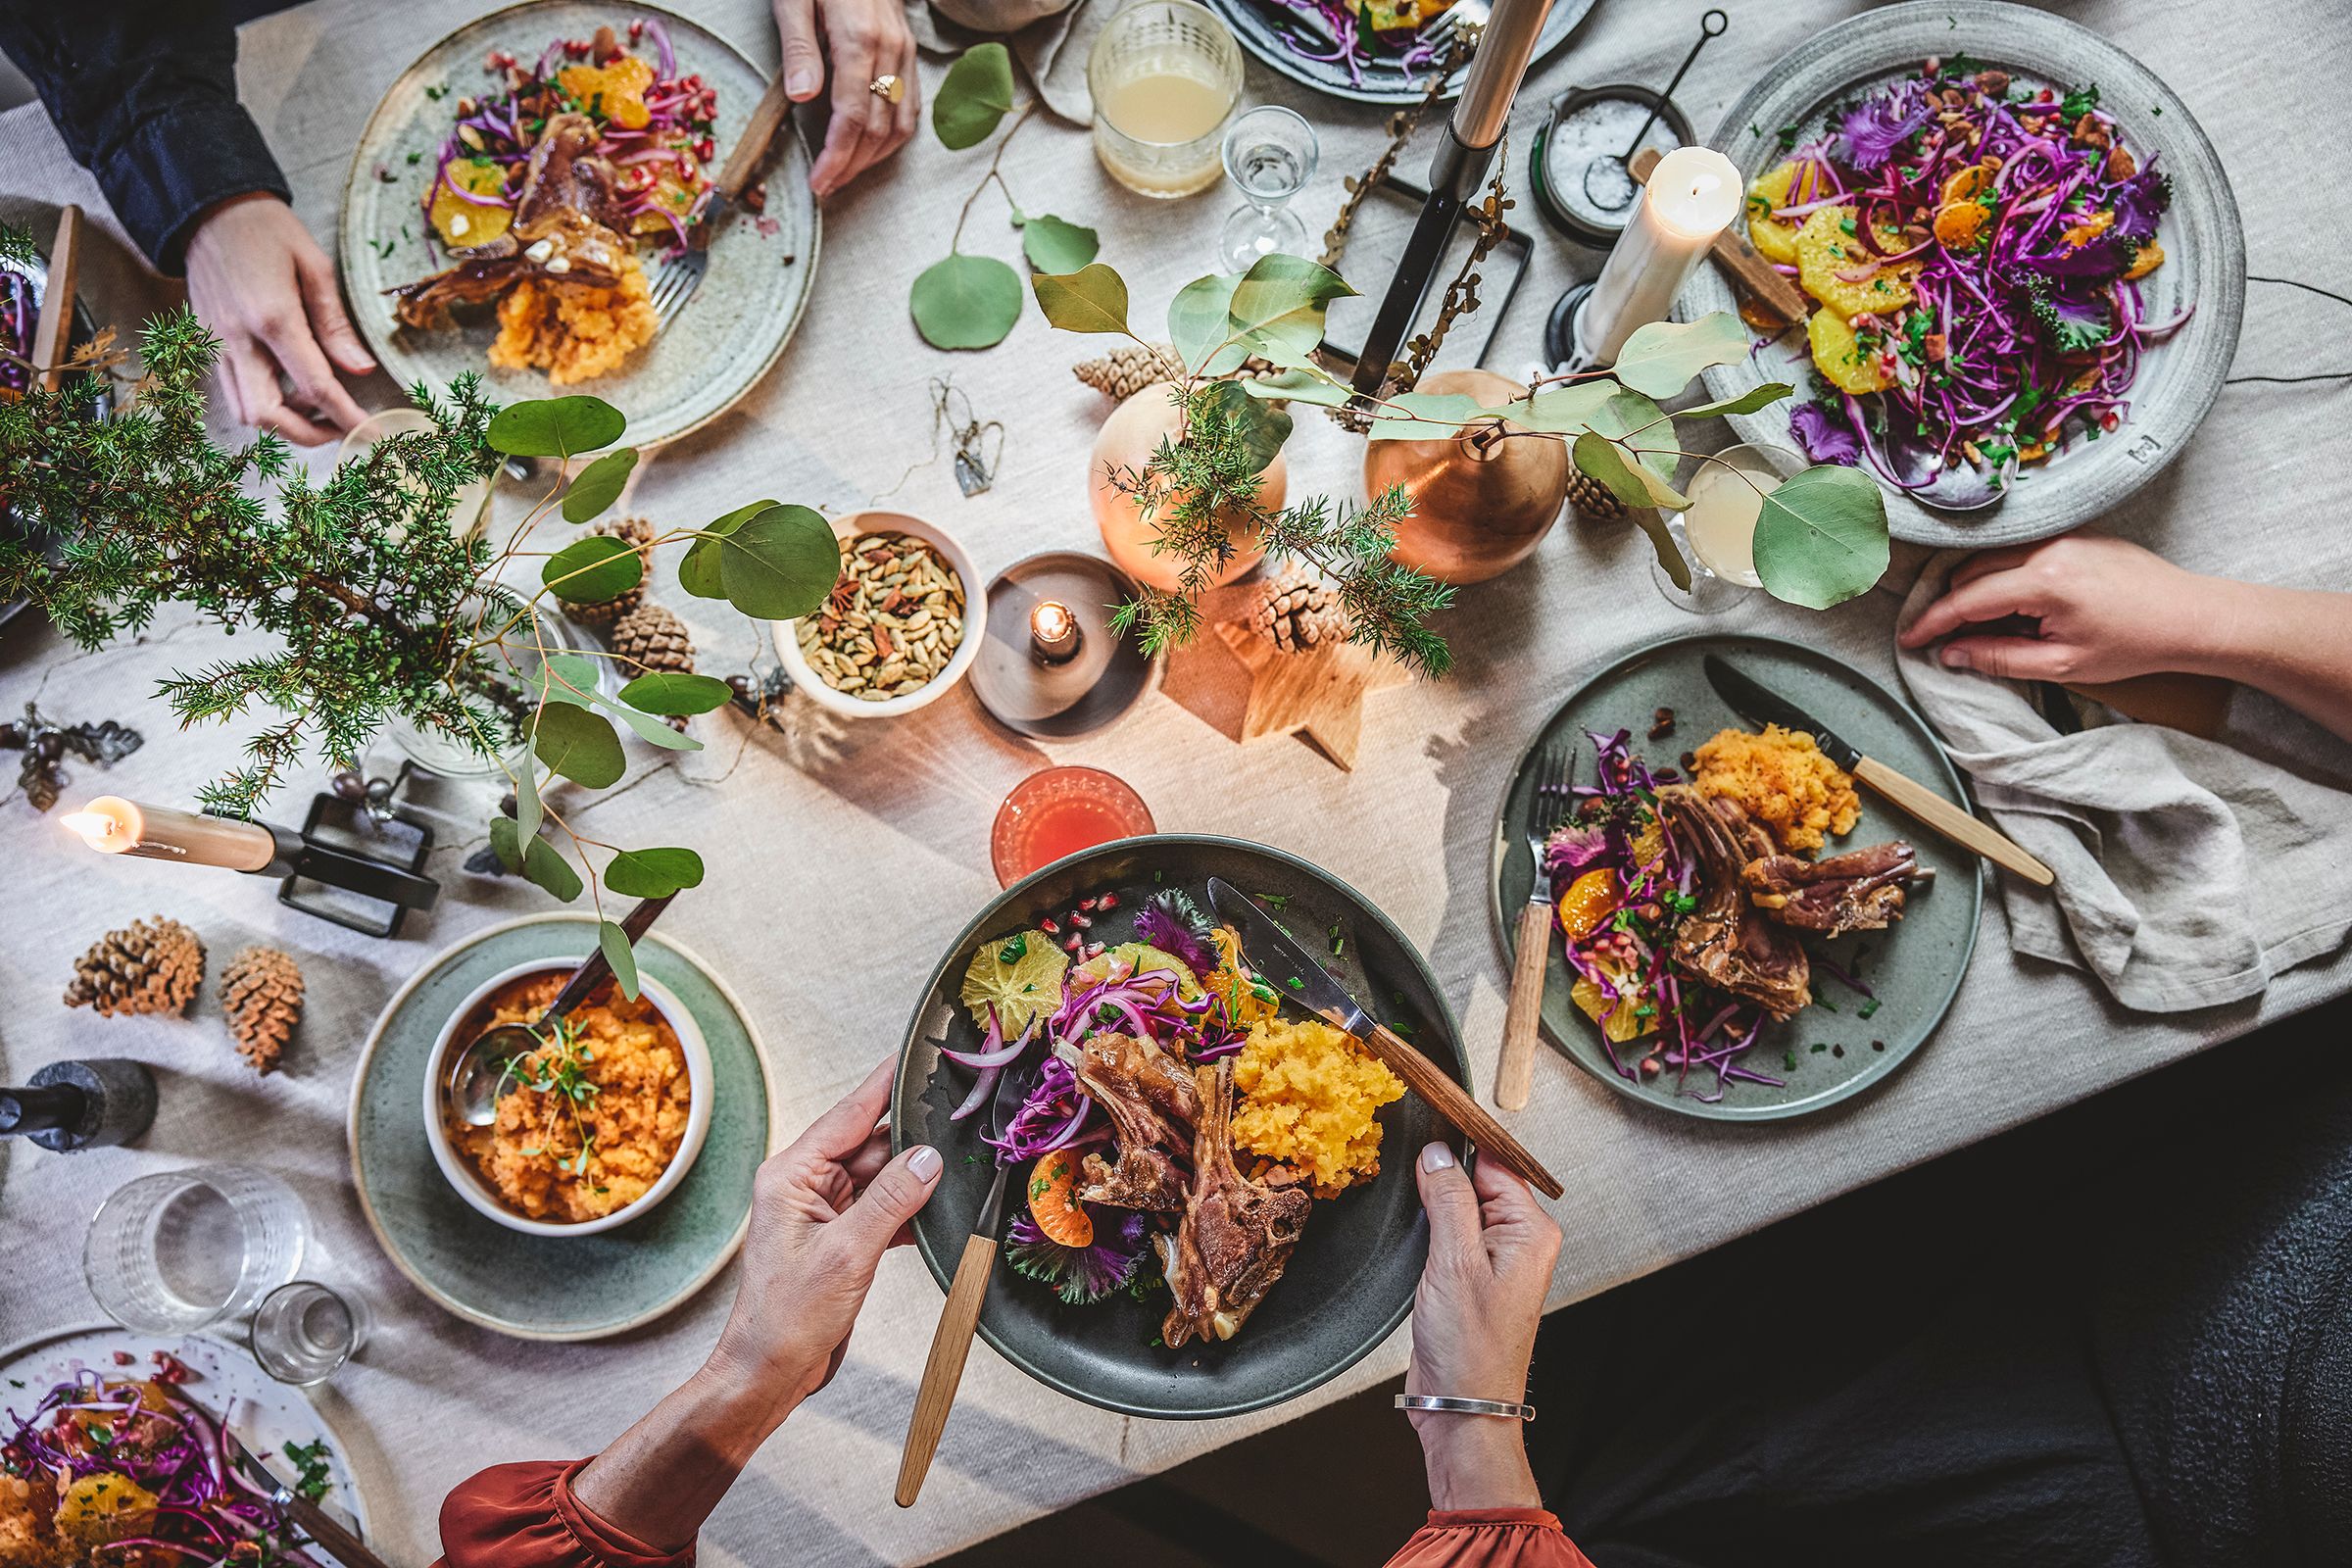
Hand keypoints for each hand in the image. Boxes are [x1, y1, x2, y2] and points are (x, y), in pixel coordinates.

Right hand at [183, 193, 373, 444]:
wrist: (207, 207)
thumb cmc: (266, 229)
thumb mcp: (315, 266)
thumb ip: (336, 324)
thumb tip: (360, 369)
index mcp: (273, 317)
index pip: (315, 386)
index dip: (347, 416)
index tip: (371, 432)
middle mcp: (238, 338)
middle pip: (269, 416)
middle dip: (309, 433)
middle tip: (341, 425)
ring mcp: (217, 343)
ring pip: (245, 411)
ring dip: (284, 421)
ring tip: (316, 402)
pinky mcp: (208, 342)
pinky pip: (233, 391)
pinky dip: (263, 402)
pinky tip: (289, 384)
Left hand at [705, 1055, 942, 1417]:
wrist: (769, 1373)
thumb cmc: (788, 1318)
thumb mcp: (847, 1253)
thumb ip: (892, 1199)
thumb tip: (929, 1157)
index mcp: (792, 1174)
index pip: (849, 1114)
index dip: (886, 1083)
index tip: (915, 1053)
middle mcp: (806, 1185)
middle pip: (870, 1143)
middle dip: (913, 1136)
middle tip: (961, 1116)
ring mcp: (824, 1212)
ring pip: (882, 1177)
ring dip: (916, 1177)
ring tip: (959, 1164)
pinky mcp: (841, 1239)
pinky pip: (884, 1208)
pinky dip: (910, 1210)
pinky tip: (939, 1211)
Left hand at [773, 0, 919, 197]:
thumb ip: (800, 48)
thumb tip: (804, 98)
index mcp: (859, 39)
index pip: (851, 117)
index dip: (836, 157)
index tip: (819, 182)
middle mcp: (889, 49)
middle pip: (877, 127)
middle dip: (852, 165)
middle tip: (826, 187)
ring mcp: (904, 51)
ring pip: (899, 122)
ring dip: (873, 157)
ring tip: (846, 174)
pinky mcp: (909, 51)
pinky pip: (911, 104)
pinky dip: (894, 135)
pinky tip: (873, 147)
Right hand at [1406, 1142, 1560, 1511]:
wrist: (1461, 1408)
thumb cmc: (1470, 1349)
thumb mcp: (1454, 1263)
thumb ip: (1449, 1200)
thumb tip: (1438, 1153)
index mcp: (1530, 1231)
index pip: (1497, 1162)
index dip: (1460, 1144)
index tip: (1427, 1127)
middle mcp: (1518, 1242)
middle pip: (1477, 1180)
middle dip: (1442, 1175)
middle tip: (1409, 1172)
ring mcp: (1493, 1260)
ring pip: (1459, 1206)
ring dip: (1433, 1204)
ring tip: (1409, 1205)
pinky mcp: (1469, 1276)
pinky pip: (1449, 1233)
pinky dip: (1428, 1228)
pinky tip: (1412, 1233)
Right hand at [1897, 534, 2204, 683]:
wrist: (2191, 615)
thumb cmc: (2133, 646)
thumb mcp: (2063, 664)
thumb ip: (1999, 657)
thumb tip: (1951, 653)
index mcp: (2045, 584)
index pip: (1968, 599)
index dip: (1932, 621)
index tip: (1909, 639)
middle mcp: (2047, 549)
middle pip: (1972, 570)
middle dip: (1949, 602)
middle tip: (1938, 633)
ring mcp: (2061, 535)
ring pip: (1992, 556)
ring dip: (1973, 585)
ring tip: (1975, 621)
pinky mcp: (2073, 532)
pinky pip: (2018, 549)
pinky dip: (2000, 572)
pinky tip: (2010, 601)